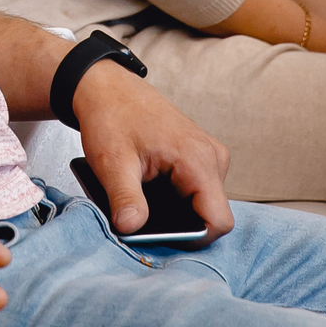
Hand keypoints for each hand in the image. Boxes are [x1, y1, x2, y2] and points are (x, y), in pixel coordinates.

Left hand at [70, 60, 233, 242]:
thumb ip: (125, 198)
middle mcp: (212, 157)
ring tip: (142, 201)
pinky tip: (149, 191)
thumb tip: (131, 230)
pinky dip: (176, 198)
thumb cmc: (111, 116)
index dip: (194, 238)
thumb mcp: (112, 161)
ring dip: (177, 211)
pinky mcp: (199, 157)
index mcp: (198, 159)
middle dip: (181, 225)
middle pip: (211, 214)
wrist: (106, 87)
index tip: (160, 236)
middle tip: (143, 219)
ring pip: (203, 204)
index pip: (219, 220)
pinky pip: (197, 190)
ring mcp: (208, 156)